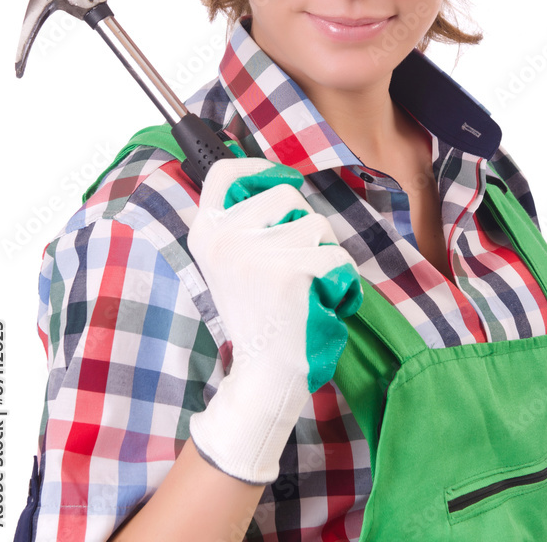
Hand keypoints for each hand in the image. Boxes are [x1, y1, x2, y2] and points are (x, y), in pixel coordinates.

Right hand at [186, 156, 362, 484]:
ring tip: (305, 290)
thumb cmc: (260, 317)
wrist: (264, 377)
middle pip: (287, 194)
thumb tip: (275, 179)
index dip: (258, 168)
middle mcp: (223, 238)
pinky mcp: (290, 272)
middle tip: (293, 269)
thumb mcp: (233, 262)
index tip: (281, 180)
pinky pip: (337, 258)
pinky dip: (341, 282)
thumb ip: (245, 223)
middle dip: (304, 226)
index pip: (224, 173)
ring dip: (324, 255)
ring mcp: (255, 254)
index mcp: (206, 232)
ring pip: (318, 225)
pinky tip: (321, 304)